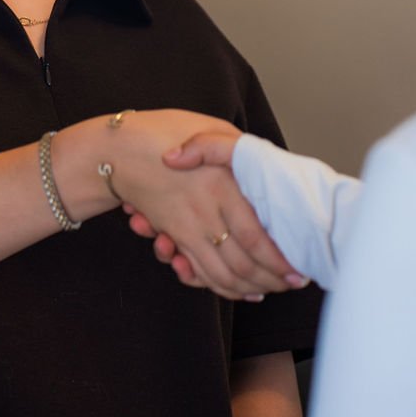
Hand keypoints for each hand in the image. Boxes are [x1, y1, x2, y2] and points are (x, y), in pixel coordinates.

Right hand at [101, 111, 302, 300]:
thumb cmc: (164, 131)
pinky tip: (241, 290)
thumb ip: (235, 148)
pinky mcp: (174, 235)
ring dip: (248, 289)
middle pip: (242, 263)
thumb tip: (260, 164)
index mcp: (222, 184)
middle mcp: (206, 211)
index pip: (255, 237)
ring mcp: (187, 227)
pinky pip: (200, 271)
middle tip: (292, 283)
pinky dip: (221, 287)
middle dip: (271, 280)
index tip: (298, 269)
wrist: (118, 149)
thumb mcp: (208, 126)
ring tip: (271, 289)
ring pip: (221, 274)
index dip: (278, 260)